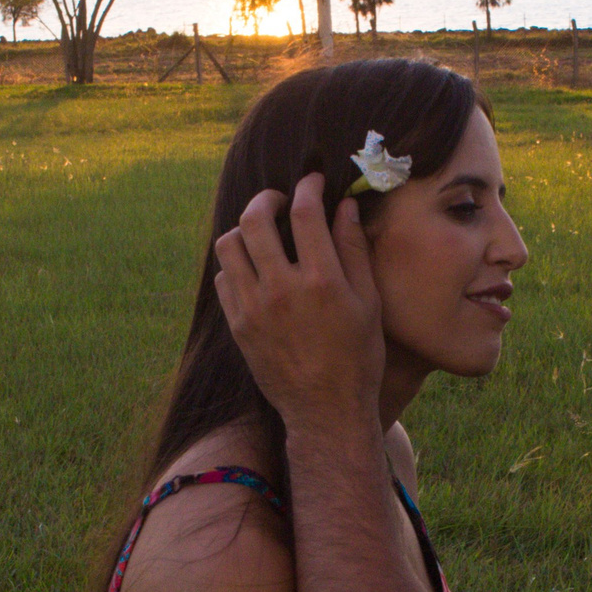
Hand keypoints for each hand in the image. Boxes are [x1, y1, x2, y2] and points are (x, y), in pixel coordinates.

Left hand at [212, 174, 384, 432]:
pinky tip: (255, 268)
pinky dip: (236, 263)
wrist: (325, 410)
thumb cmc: (357, 357)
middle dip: (267, 198)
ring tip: (261, 233)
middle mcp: (281, 290)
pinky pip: (223, 278)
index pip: (305, 213)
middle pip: (255, 218)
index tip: (313, 181)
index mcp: (321, 281)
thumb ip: (354, 251)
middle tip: (279, 201)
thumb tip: (344, 207)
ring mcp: (253, 308)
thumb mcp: (368, 303)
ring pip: (229, 245)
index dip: (308, 187)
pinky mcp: (238, 325)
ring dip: (244, 229)